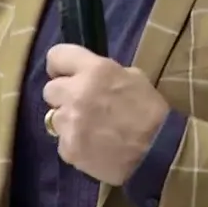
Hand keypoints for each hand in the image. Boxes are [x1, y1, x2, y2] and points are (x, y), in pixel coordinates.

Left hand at [43, 44, 169, 185]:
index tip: (64, 74)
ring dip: (69, 122)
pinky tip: (94, 146)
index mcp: (94, 70)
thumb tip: (87, 76)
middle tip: (82, 104)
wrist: (157, 151)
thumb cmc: (150, 110)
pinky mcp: (69, 149)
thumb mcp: (133, 77)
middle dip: (64, 96)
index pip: (57, 56)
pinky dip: (75, 144)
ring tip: (91, 129)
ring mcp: (70, 123)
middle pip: (49, 90)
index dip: (59, 65)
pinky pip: (63, 142)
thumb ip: (104, 73)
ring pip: (55, 118)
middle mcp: (76, 93)